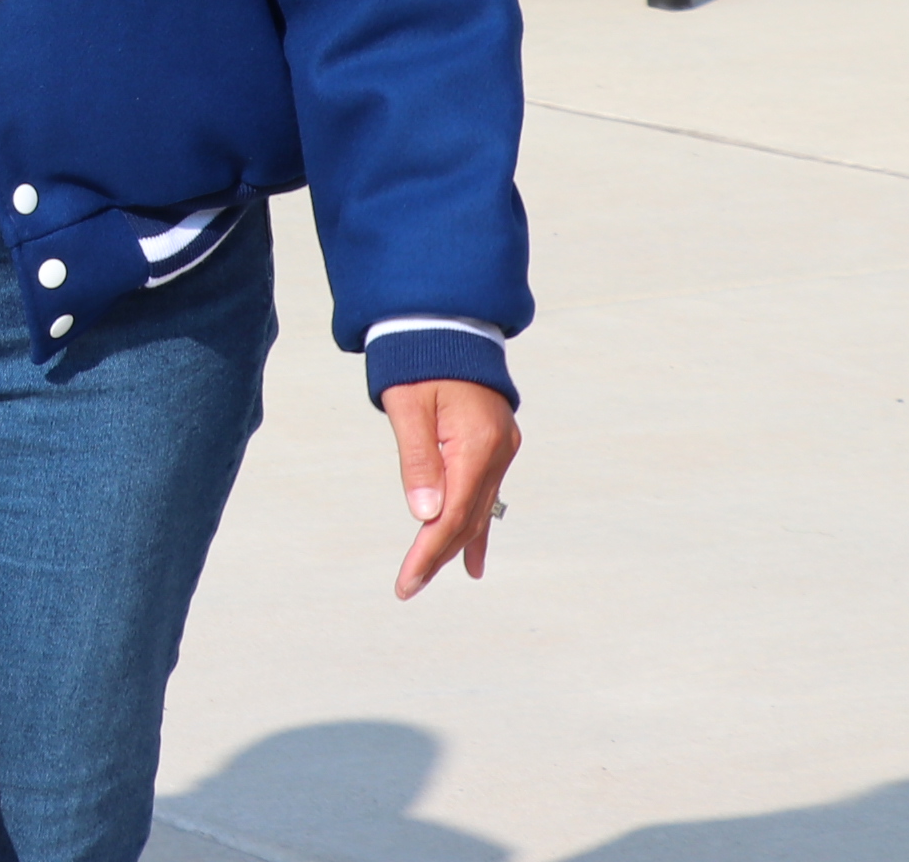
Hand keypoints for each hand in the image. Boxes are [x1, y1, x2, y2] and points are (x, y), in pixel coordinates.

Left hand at [385, 377, 517, 598]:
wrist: (446, 323)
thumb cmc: (419, 359)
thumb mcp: (408, 406)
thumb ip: (417, 459)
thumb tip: (424, 515)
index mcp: (477, 444)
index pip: (452, 514)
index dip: (428, 552)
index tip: (407, 582)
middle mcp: (497, 451)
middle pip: (467, 517)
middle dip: (437, 554)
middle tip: (410, 585)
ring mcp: (501, 449)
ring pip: (479, 508)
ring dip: (456, 542)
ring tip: (435, 574)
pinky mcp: (496, 445)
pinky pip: (485, 493)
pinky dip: (475, 523)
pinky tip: (471, 554)